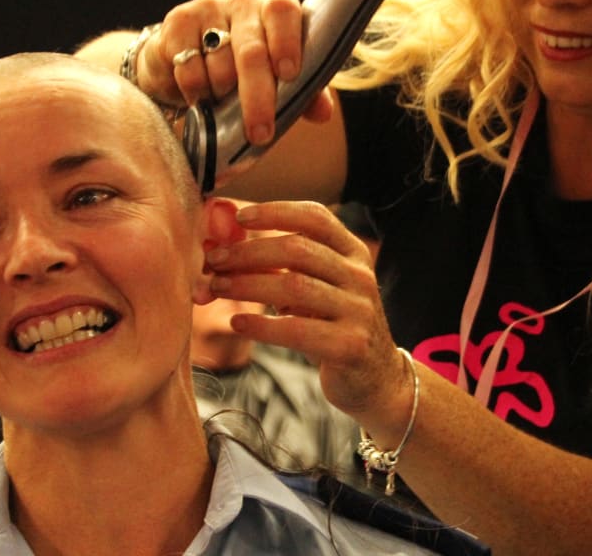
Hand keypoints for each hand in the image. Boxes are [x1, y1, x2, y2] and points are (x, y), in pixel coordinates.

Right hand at [139, 0, 334, 145]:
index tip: (289, 74)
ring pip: (219, 63)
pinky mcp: (178, 22)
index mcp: (274, 14)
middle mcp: (244, 4)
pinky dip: (196, 91)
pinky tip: (198, 98)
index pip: (284, 11)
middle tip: (260, 133)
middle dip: (257, 96)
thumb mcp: (273, 82)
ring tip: (222, 108)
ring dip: (222, 96)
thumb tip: (324, 113)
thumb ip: (303, 93)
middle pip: (252, 50)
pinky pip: (189, 67)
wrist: (180, 63)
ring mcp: (209, 9)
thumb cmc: (237, 73)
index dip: (287, 41)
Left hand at [204, 201, 408, 414]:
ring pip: (294, 287)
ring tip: (217, 287)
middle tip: (214, 261)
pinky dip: (261, 325)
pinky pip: (296, 330)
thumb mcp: (318, 288)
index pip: (316, 219)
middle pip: (298, 250)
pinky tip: (237, 322)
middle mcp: (359, 277)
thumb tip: (224, 248)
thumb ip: (283, 266)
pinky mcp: (350, 346)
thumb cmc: (334, 325)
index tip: (240, 217)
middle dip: (249, 252)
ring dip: (247, 284)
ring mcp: (358, 311)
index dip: (276, 212)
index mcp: (353, 253)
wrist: (377, 378)